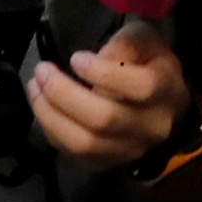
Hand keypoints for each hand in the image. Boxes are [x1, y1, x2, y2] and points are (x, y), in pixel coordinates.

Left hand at [27, 18, 191, 172]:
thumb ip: (123, 44)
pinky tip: (44, 109)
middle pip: (104, 119)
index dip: (102, 73)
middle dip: (63, 93)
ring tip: (35, 88)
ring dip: (50, 115)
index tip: (75, 57)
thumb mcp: (144, 39)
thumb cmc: (149, 64)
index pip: (140, 87)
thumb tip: (92, 62)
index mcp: (166, 90)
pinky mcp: (109, 162)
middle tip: (43, 71)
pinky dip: (52, 131)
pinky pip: (74, 155)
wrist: (165, 105)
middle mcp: (152, 126)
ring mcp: (130, 149)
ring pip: (85, 143)